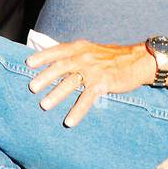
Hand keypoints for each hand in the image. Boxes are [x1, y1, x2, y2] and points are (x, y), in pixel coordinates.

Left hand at [26, 40, 155, 127]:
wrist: (138, 60)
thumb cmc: (114, 57)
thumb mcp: (93, 50)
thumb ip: (76, 54)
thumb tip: (58, 62)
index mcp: (81, 48)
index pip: (58, 51)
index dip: (43, 56)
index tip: (29, 63)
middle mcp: (85, 57)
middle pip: (60, 67)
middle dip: (45, 78)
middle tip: (32, 88)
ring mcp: (94, 71)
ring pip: (71, 83)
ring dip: (56, 95)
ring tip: (44, 105)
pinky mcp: (103, 83)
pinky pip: (87, 99)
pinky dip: (77, 111)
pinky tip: (69, 121)